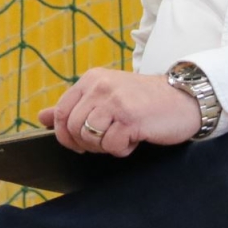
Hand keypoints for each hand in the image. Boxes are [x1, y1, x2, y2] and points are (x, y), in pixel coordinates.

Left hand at [40, 67, 201, 156]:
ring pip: (89, 137)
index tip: (79, 143)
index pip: (62, 112)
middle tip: (109, 139)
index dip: (65, 134)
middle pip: (74, 128)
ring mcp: (115, 101)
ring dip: (106, 145)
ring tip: (124, 135)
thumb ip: (75, 106)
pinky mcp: (130, 118)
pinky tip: (137, 137)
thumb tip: (42, 118)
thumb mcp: (108, 97)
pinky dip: (123, 149)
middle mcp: (100, 86)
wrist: (185, 99)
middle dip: (88, 143)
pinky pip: (112, 145)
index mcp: (92, 79)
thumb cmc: (145, 102)